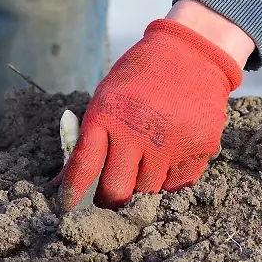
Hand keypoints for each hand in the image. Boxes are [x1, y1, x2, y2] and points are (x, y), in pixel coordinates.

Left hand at [57, 5, 249, 212]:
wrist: (192, 54)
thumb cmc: (140, 77)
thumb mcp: (107, 96)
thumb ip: (89, 138)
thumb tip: (62, 182)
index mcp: (109, 114)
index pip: (84, 165)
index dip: (72, 191)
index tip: (65, 207)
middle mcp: (139, 131)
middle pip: (117, 190)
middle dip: (108, 199)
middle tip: (108, 197)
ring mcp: (172, 143)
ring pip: (148, 192)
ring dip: (141, 186)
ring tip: (144, 163)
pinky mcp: (199, 150)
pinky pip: (177, 185)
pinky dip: (168, 179)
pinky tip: (168, 155)